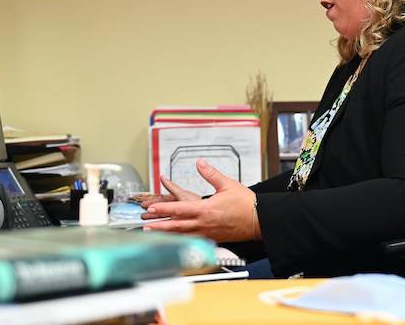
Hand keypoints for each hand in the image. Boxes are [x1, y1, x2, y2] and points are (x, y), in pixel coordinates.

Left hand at [142, 159, 258, 242]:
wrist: (260, 220)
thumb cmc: (245, 203)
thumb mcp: (227, 184)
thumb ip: (211, 174)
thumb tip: (200, 163)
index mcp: (206, 209)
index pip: (179, 210)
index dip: (163, 209)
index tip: (151, 208)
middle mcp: (204, 223)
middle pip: (177, 226)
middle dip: (159, 226)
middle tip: (145, 226)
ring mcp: (208, 233)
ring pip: (183, 235)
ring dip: (168, 235)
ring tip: (155, 235)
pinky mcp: (213, 238)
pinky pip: (194, 240)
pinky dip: (182, 240)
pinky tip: (176, 240)